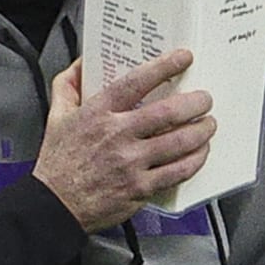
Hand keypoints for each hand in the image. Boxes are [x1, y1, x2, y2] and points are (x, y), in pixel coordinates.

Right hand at [32, 52, 213, 231]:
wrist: (55, 206)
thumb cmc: (58, 163)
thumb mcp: (57, 116)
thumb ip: (69, 85)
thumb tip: (83, 63)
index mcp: (98, 113)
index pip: (136, 82)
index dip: (164, 66)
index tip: (183, 58)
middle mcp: (117, 135)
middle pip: (167, 112)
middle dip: (195, 102)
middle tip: (205, 99)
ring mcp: (131, 163)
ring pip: (179, 142)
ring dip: (201, 131)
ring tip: (209, 124)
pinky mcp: (140, 188)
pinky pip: (177, 172)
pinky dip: (195, 160)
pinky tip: (200, 153)